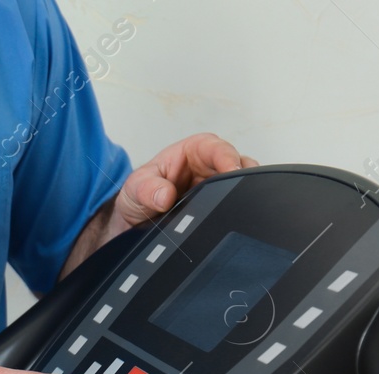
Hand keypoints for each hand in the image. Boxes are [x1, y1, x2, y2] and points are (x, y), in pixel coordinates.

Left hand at [110, 133, 258, 233]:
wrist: (137, 219)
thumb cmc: (140, 192)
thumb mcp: (136, 187)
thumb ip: (147, 189)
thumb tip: (164, 195)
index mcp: (194, 151)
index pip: (218, 148)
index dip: (227, 158)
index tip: (231, 171)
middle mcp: (211, 165)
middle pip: (239, 166)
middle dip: (242, 179)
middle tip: (238, 195)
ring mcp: (218, 186)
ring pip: (243, 185)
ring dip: (241, 195)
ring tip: (234, 210)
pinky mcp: (220, 204)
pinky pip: (235, 205)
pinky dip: (235, 210)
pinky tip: (229, 220)